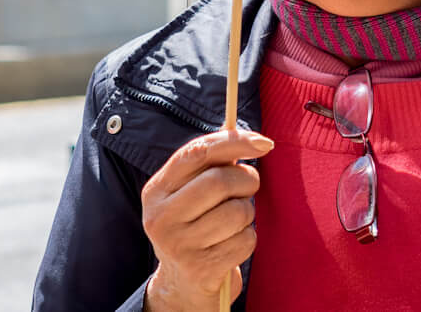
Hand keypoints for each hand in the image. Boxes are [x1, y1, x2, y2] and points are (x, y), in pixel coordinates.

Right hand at [142, 128, 273, 311]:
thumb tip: (246, 134)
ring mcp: (179, 245)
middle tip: (250, 185)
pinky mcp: (201, 269)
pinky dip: (248, 239)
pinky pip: (245, 240)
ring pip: (237, 212)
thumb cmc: (194, 227)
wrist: (182, 285)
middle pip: (219, 181)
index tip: (264, 142)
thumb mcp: (188, 194)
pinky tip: (232, 243)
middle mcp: (161, 217)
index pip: (197, 153)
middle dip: (246, 180)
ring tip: (235, 220)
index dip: (234, 142)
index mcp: (156, 191)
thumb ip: (210, 164)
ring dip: (247, 212)